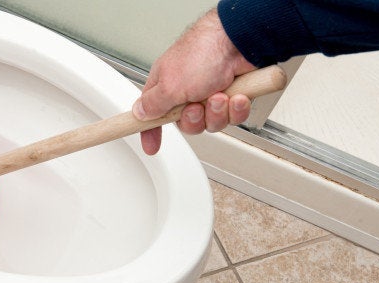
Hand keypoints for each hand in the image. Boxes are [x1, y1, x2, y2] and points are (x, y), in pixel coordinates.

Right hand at [132, 8, 256, 154]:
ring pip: (211, 123)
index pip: (153, 115)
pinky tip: (236, 96)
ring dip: (217, 112)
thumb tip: (139, 113)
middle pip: (187, 124)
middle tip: (197, 107)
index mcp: (167, 86)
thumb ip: (152, 104)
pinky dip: (235, 109)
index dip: (151, 131)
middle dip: (195, 120)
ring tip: (220, 95)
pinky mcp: (233, 95)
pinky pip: (232, 117)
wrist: (239, 40)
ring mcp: (211, 93)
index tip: (151, 146)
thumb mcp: (169, 85)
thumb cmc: (202, 52)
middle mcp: (187, 91)